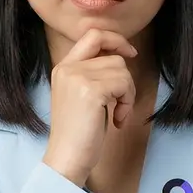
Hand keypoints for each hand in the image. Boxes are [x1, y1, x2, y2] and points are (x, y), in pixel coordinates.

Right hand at [42, 28, 137, 186]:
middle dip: (125, 75)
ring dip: (127, 93)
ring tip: (117, 114)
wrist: (66, 157)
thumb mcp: (80, 95)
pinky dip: (127, 103)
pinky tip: (118, 120)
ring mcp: (77, 77)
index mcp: (63, 67)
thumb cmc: (78, 133)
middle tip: (125, 95)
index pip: (92, 35)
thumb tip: (119, 56)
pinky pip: (123, 84)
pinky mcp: (90, 90)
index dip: (115, 39)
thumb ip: (91, 74)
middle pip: (112, 54)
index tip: (129, 53)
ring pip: (121, 69)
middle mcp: (67, 68)